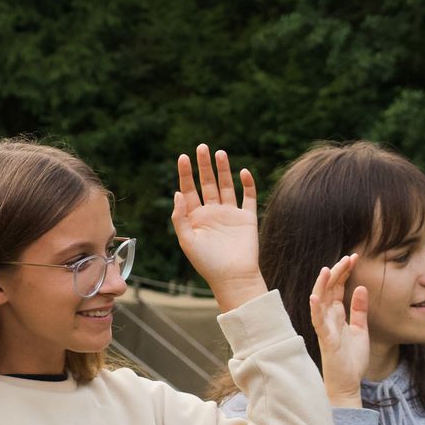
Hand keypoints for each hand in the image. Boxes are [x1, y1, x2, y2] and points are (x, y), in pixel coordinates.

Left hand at [170, 145, 265, 310]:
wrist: (233, 277)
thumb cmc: (207, 263)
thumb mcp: (187, 240)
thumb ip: (180, 217)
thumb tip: (177, 193)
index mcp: (195, 218)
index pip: (188, 190)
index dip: (185, 174)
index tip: (182, 157)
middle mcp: (212, 213)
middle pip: (207, 184)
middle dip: (204, 166)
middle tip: (202, 147)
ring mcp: (229, 215)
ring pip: (226, 186)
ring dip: (223, 170)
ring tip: (219, 153)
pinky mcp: (246, 219)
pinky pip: (248, 197)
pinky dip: (247, 184)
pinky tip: (243, 172)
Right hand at [310, 255, 368, 406]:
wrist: (348, 383)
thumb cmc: (351, 359)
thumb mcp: (360, 330)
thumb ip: (359, 310)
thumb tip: (361, 287)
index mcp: (336, 315)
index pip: (337, 288)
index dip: (344, 272)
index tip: (354, 257)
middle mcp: (328, 318)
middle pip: (329, 290)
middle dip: (337, 273)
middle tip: (348, 257)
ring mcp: (325, 328)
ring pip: (320, 302)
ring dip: (322, 285)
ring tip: (328, 269)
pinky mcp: (325, 340)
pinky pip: (318, 322)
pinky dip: (316, 309)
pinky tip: (316, 297)